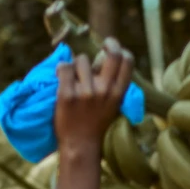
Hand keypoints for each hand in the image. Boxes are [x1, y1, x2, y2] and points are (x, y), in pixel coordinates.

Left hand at [54, 39, 134, 156]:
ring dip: (76, 65)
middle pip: (112, 53)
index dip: (121, 50)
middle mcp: (104, 90)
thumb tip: (106, 57)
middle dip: (109, 43)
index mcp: (117, 93)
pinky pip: (64, 67)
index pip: (127, 61)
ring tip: (74, 78)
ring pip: (81, 59)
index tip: (112, 49)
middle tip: (102, 46)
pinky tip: (62, 77)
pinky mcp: (67, 95)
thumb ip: (112, 85)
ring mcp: (86, 93)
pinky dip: (62, 69)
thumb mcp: (112, 105)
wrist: (80, 145)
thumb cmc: (95, 124)